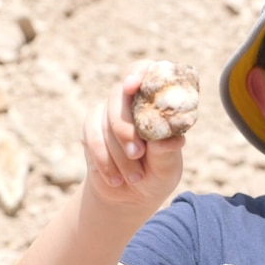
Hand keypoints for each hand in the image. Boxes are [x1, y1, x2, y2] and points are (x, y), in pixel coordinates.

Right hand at [81, 60, 185, 207]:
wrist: (132, 194)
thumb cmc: (158, 173)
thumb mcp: (168, 167)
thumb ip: (168, 151)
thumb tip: (174, 139)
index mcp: (156, 100)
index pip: (145, 70)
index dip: (138, 73)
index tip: (132, 86)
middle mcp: (130, 100)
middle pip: (118, 96)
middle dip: (126, 128)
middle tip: (137, 153)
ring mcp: (108, 111)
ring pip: (104, 121)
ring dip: (118, 153)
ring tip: (135, 176)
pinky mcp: (91, 127)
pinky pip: (92, 137)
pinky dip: (104, 160)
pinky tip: (116, 179)